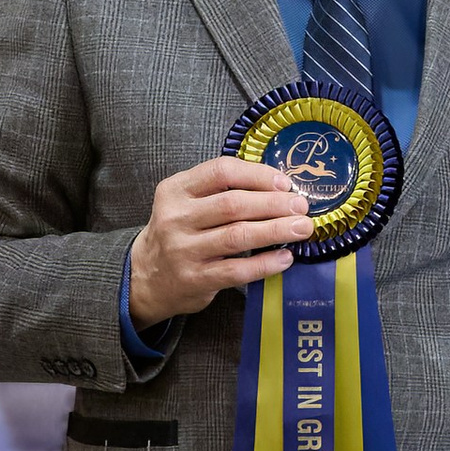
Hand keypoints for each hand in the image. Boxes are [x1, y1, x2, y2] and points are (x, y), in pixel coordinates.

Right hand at [126, 158, 319, 323]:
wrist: (147, 275)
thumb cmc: (180, 233)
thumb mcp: (187, 203)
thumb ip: (221, 191)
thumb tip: (278, 186)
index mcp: (176, 190)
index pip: (220, 172)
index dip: (257, 175)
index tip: (285, 183)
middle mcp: (176, 217)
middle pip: (233, 204)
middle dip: (274, 204)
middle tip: (302, 207)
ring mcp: (184, 250)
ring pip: (237, 236)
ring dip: (276, 230)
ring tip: (302, 228)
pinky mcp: (196, 279)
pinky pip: (237, 270)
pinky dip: (265, 263)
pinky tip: (286, 258)